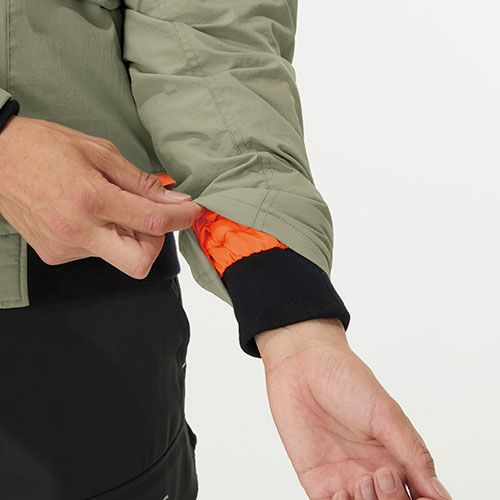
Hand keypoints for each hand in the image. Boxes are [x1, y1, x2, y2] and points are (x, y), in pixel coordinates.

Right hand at [0, 116, 202, 276]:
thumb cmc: (45, 147)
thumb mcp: (100, 152)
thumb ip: (141, 182)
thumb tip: (174, 200)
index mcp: (90, 198)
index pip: (153, 221)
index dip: (182, 218)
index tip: (192, 211)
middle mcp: (77, 230)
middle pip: (140, 262)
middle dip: (154, 243)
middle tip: (147, 216)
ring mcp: (64, 247)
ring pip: (120, 257)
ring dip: (128, 235)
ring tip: (107, 205)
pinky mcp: (55, 255)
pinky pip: (98, 254)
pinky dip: (106, 237)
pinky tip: (90, 214)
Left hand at [255, 319, 451, 499]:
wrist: (301, 364)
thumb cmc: (345, 378)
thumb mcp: (385, 413)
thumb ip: (412, 453)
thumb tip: (440, 494)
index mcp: (396, 456)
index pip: (421, 496)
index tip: (420, 496)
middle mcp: (373, 471)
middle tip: (383, 474)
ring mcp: (345, 478)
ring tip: (363, 480)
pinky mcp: (318, 481)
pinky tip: (341, 493)